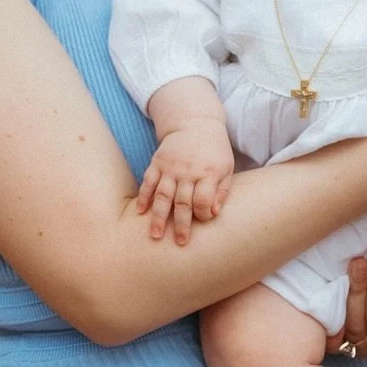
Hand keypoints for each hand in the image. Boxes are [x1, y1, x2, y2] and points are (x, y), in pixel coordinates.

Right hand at [136, 119, 234, 243]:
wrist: (196, 123)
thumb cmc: (215, 151)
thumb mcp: (226, 168)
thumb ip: (222, 191)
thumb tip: (214, 214)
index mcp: (208, 172)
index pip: (203, 199)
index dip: (203, 214)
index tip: (202, 221)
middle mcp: (188, 171)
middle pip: (183, 201)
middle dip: (181, 224)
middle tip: (180, 243)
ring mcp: (171, 167)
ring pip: (163, 195)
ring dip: (158, 216)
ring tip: (155, 235)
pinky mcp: (157, 162)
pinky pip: (148, 181)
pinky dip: (143, 197)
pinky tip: (140, 212)